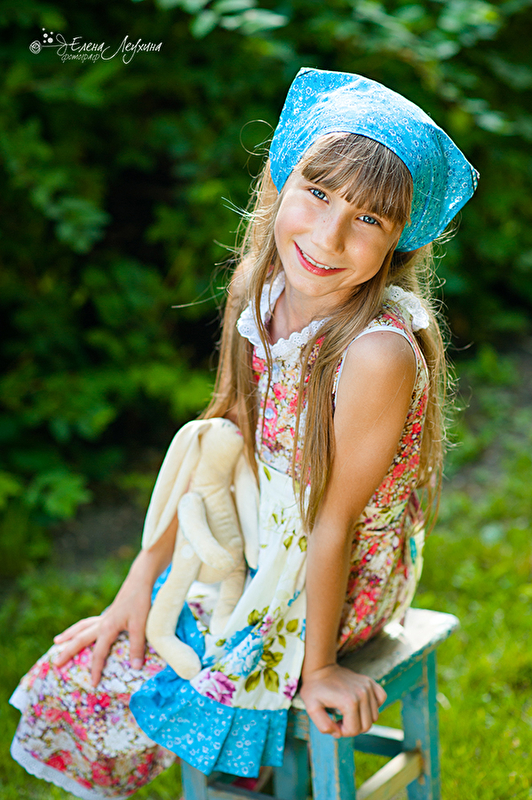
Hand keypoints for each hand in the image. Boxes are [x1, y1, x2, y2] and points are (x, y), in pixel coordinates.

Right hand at [52, 557, 154, 686]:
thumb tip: (135, 667)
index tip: (93, 684)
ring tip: (57, 641)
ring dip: (69, 635)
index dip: (95, 669)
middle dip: (68, 652)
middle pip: (80, 639)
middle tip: (56, 663)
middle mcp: (102, 623)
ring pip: (81, 627)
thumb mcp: (140, 625)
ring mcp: (104, 617)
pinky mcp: (109, 613)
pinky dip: (81, 627)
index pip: (98, 653)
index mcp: (108, 628)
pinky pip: (89, 622)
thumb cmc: (140, 602)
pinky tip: (81, 630)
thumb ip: (137, 646)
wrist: (140, 581)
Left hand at [299, 663, 386, 737]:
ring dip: (362, 719)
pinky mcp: (370, 682)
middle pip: (366, 726)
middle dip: (353, 727)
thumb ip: (323, 726)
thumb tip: (338, 734)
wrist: (320, 668)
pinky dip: (373, 705)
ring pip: (374, 716)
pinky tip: (361, 704)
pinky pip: (381, 699)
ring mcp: (367, 687)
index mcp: (349, 702)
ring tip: (348, 712)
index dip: (342, 731)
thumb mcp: (311, 708)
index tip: (334, 721)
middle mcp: (362, 694)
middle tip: (340, 719)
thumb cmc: (315, 689)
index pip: (354, 730)